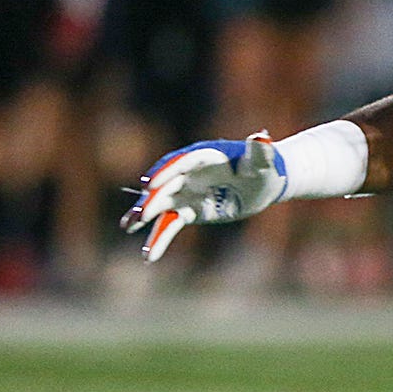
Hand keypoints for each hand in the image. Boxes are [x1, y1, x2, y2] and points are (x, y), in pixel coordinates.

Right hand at [120, 133, 287, 260]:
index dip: (165, 173)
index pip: (181, 163)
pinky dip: (159, 237)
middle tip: (140, 213)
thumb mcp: (264, 161)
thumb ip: (260, 151)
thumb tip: (260, 136)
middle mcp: (189, 173)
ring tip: (127, 226)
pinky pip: (170, 223)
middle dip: (152, 199)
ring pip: (161, 204)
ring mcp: (186, 191)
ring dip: (145, 215)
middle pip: (166, 186)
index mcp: (204, 156)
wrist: (263, 183)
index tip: (149, 185)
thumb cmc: (265, 167)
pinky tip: (148, 255)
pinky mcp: (189, 210)